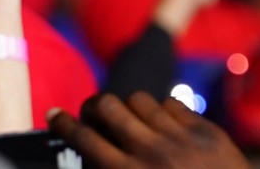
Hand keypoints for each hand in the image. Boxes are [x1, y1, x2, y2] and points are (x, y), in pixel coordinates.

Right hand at [49, 91, 249, 168]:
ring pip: (139, 100)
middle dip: (93, 105)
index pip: (87, 140)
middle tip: (91, 112)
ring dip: (128, 107)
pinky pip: (171, 103)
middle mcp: (152, 152)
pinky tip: (161, 123)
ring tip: (128, 118)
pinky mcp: (204, 128)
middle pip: (109, 107)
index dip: (64, 125)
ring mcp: (180, 136)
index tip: (54, 115)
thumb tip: (95, 159)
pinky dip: (161, 111)